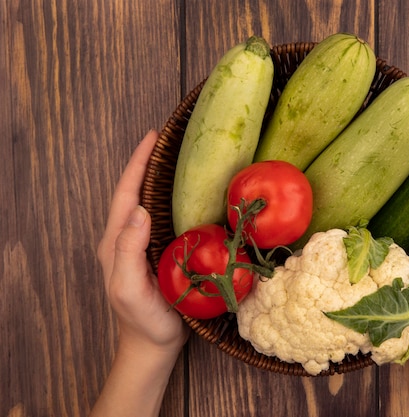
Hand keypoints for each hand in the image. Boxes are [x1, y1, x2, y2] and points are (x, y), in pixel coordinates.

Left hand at [97, 129, 187, 356]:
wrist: (154, 344)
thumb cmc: (143, 320)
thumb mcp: (129, 289)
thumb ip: (127, 252)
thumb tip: (139, 210)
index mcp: (116, 242)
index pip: (126, 194)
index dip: (137, 163)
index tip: (153, 137)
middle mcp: (126, 238)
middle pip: (134, 191)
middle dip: (147, 162)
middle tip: (169, 139)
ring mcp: (142, 245)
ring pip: (148, 201)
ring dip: (160, 177)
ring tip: (178, 157)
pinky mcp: (158, 252)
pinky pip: (162, 217)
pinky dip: (172, 198)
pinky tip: (189, 193)